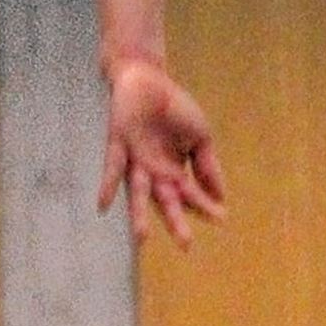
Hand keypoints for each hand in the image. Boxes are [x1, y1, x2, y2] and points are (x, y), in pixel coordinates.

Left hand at [98, 60, 226, 248]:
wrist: (149, 80)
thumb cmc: (175, 109)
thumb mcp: (200, 137)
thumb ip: (208, 166)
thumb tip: (221, 197)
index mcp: (174, 172)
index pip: (190, 195)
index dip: (205, 207)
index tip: (221, 219)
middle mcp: (153, 173)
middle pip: (165, 202)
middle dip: (176, 222)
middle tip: (187, 245)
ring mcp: (135, 161)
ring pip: (138, 193)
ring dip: (139, 216)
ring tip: (143, 238)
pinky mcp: (118, 146)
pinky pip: (113, 168)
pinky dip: (108, 186)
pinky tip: (103, 206)